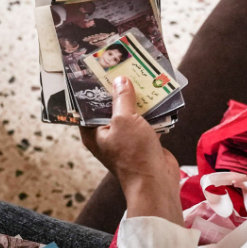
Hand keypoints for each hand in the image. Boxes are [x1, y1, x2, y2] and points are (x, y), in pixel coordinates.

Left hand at [80, 77, 182, 224]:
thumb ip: (122, 98)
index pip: (88, 104)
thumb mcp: (124, 120)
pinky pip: (146, 120)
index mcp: (93, 132)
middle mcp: (107, 134)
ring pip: (130, 112)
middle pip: (111, 106)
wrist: (156, 183)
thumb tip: (120, 80)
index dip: (93, 86)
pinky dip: (152, 109)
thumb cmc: (134, 154)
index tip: (99, 67)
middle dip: (119, 88)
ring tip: (142, 74)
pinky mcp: (143, 141)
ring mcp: (126, 138)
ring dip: (138, 97)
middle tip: (124, 65)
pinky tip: (158, 93)